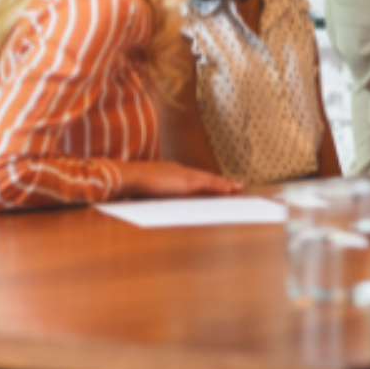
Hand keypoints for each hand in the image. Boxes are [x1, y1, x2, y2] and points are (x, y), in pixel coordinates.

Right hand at [115, 160, 241, 198]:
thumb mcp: (146, 187)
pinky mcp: (187, 183)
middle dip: (221, 181)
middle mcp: (182, 171)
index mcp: (173, 171)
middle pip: (206, 176)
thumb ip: (152, 191)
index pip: (195, 176)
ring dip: (225, 185)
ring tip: (238, 189)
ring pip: (211, 180)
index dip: (207, 180)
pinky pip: (209, 185)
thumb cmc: (133, 183)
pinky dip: (220, 188)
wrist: (131, 176)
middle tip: (236, 185)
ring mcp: (185, 176)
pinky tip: (229, 191)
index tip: (217, 183)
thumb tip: (147, 197)